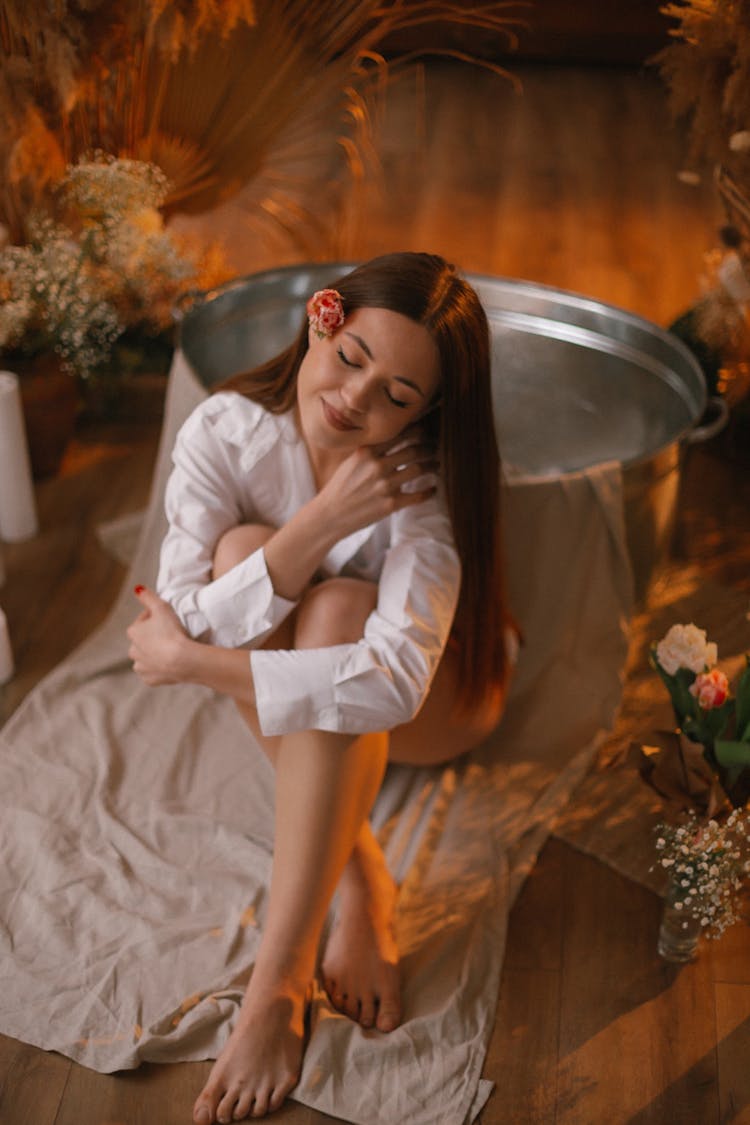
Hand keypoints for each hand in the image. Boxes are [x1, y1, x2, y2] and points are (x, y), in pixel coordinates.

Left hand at [127, 585, 189, 685]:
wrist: (183, 660)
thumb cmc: (172, 632)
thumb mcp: (161, 607)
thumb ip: (148, 596)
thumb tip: (137, 588)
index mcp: (133, 632)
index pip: (143, 620)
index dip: (156, 617)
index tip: (168, 618)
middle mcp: (132, 650)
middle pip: (143, 640)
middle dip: (153, 637)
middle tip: (170, 634)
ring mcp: (141, 666)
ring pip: (146, 657)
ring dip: (154, 653)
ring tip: (170, 649)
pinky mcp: (150, 679)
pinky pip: (153, 672)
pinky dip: (159, 668)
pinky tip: (168, 664)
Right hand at [317, 426, 438, 539]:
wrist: (330, 515)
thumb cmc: (339, 488)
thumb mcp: (350, 462)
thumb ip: (370, 451)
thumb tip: (391, 439)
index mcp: (367, 452)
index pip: (399, 435)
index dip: (416, 431)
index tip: (424, 431)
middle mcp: (378, 466)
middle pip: (413, 450)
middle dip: (428, 448)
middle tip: (434, 448)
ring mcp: (386, 486)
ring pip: (419, 469)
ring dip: (431, 466)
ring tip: (435, 465)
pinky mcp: (391, 504)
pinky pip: (418, 495)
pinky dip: (429, 491)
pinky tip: (433, 488)